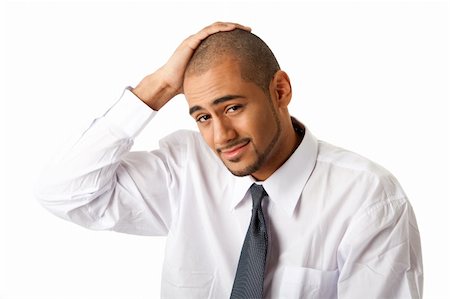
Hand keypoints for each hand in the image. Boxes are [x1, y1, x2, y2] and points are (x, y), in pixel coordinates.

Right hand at [132, 22, 250, 109]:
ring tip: (243, 28)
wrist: (169, 84)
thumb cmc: (184, 84)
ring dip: (230, 25)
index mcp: (202, 48)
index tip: (247, 38)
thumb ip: (215, 79)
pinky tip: (230, 29)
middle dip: (235, 27)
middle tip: (249, 30)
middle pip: (219, 29)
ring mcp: (194, 40)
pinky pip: (207, 32)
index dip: (233, 35)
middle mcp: (198, 41)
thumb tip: (231, 89)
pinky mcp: (190, 42)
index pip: (220, 37)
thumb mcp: (205, 80)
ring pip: (215, 27)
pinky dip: (219, 29)